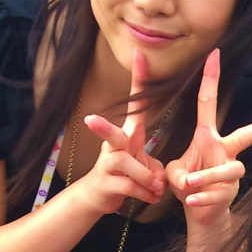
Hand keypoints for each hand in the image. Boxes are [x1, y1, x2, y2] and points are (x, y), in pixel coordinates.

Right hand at [76, 50, 165, 218]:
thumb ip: (156, 164)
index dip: (138, 80)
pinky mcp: (107, 183)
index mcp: (128, 134)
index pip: (135, 103)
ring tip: (156, 188)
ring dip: (148, 179)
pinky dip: (146, 194)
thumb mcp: (145, 164)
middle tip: (89, 120)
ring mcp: (107, 164)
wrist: (100, 196)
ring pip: (129, 166)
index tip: (140, 54)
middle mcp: (114, 145)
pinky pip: (131, 187)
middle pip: (110, 134)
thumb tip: (162, 176)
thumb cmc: (126, 174)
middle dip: (101, 128)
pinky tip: (151, 197)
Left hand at [165, 48, 251, 242]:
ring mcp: (229, 172)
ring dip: (207, 177)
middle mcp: (223, 151)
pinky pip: (217, 193)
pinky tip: (190, 201)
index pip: (208, 102)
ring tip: (189, 186)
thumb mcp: (174, 172)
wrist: (199, 213)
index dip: (211, 78)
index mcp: (207, 137)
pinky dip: (201, 197)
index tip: (215, 54)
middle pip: (245, 136)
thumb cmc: (188, 185)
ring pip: (228, 170)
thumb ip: (175, 172)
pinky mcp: (229, 192)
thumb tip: (187, 180)